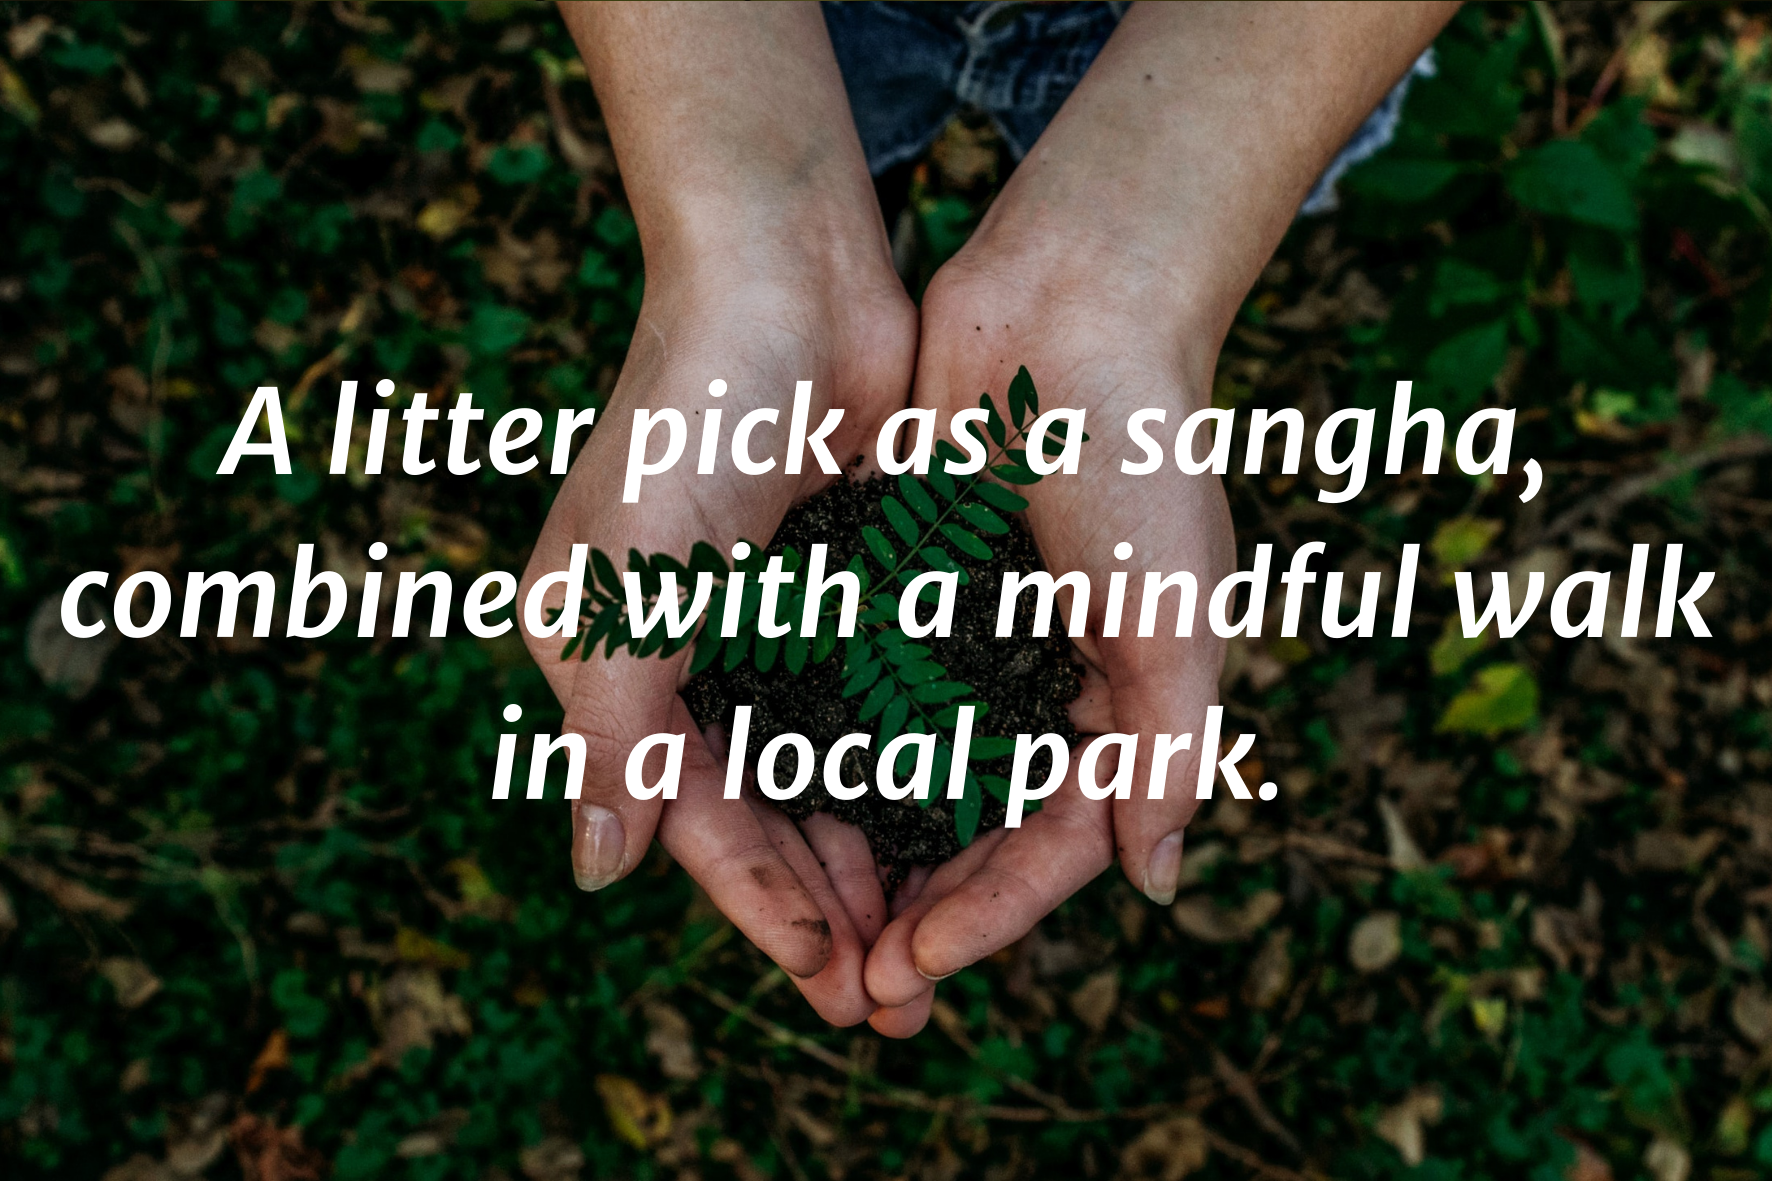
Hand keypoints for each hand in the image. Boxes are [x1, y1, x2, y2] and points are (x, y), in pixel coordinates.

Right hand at [520, 258, 913, 1024]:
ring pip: (831, 775)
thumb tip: (600, 873)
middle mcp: (697, 659)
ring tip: (935, 940)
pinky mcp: (853, 591)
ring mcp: (780, 626)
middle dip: (828, 906)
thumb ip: (613, 728)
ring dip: (877, 857)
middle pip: (766, 815)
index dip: (761, 905)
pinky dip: (914, 771)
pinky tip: (962, 826)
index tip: (831, 979)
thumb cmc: (688, 413)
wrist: (789, 276)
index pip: (696, 817)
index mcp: (623, 666)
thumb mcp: (626, 582)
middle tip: (896, 998)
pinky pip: (883, 708)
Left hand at [860, 250, 1234, 1034]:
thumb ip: (1171, 746)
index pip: (1050, 842)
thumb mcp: (1178, 611)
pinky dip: (822, 750)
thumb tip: (1155, 883)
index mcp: (1110, 707)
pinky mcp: (896, 590)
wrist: (1069, 311)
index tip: (918, 962)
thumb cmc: (1144, 458)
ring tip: (809, 927)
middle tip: (856, 989)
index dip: (991, 912)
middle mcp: (1032, 687)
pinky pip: (855, 690)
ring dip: (862, 854)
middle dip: (919, 911)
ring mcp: (960, 642)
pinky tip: (769, 803)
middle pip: (969, 831)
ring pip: (903, 777)